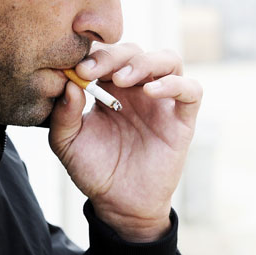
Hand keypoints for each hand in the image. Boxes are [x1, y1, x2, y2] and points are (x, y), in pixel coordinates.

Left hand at [48, 44, 202, 241]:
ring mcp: (162, 101)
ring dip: (144, 62)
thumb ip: (64, 115)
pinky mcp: (182, 119)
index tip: (77, 70)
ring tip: (122, 79)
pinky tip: (151, 92)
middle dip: (113, 56)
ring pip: (167, 60)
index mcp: (110, 86)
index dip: (93, 56)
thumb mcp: (67, 143)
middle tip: (93, 72)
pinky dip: (174, 84)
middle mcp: (138, 88)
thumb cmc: (94, 169)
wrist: (119, 203)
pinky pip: (191, 90)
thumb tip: (69, 84)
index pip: (106, 54)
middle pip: (134, 51)